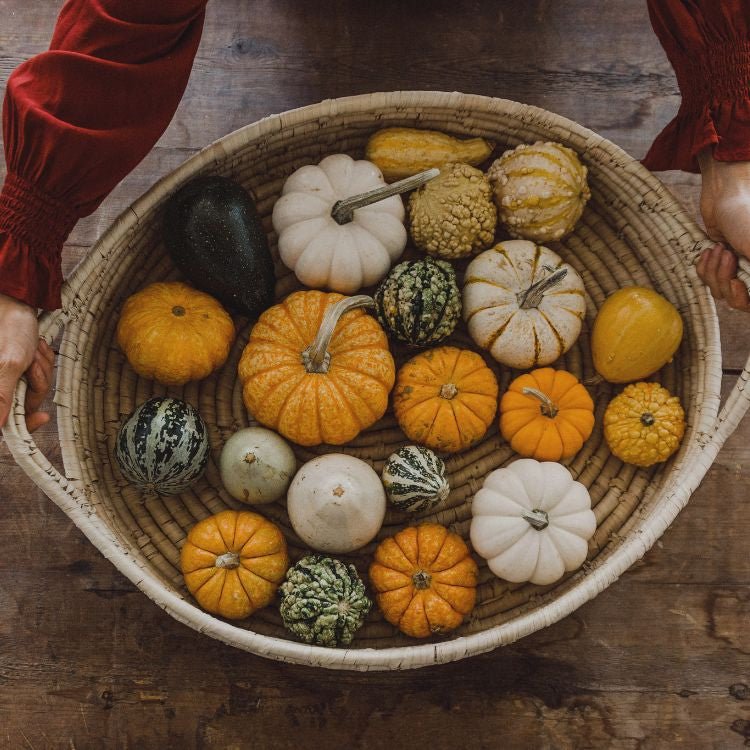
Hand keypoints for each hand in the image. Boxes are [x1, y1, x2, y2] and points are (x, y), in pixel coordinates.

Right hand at [0, 293, 53, 431]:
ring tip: (32, 349)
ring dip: (41, 369)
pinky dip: (44, 363)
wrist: (17, 306)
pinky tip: (36, 348)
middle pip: (26, 405)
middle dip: (35, 383)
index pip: (4, 424)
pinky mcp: (20, 373)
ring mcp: (9, 381)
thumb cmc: (9, 329)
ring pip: (37, 390)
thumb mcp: (9, 363)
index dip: (24, 424)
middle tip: (30, 362)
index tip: (41, 417)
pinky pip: (41, 378)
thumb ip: (0, 395)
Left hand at [696, 150, 749, 310]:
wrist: (724, 196)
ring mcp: (736, 270)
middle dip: (725, 279)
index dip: (744, 298)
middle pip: (737, 301)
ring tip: (719, 247)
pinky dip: (704, 267)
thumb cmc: (745, 216)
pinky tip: (709, 249)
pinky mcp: (717, 265)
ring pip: (719, 291)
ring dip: (714, 269)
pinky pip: (706, 280)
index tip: (736, 282)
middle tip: (727, 254)